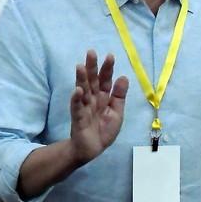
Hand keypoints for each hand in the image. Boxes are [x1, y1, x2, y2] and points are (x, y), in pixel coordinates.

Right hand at [68, 50, 128, 164]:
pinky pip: (77, 108)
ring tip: (80, 67)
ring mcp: (84, 107)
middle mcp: (93, 99)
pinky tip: (77, 90)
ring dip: (81, 79)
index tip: (110, 56)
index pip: (105, 80)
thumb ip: (119, 96)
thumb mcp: (117, 113)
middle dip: (92, 67)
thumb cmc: (104, 130)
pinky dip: (77, 99)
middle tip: (91, 52)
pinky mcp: (78, 118)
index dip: (107, 69)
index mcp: (103, 97)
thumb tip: (124, 76)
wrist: (92, 149)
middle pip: (92, 81)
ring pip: (83, 90)